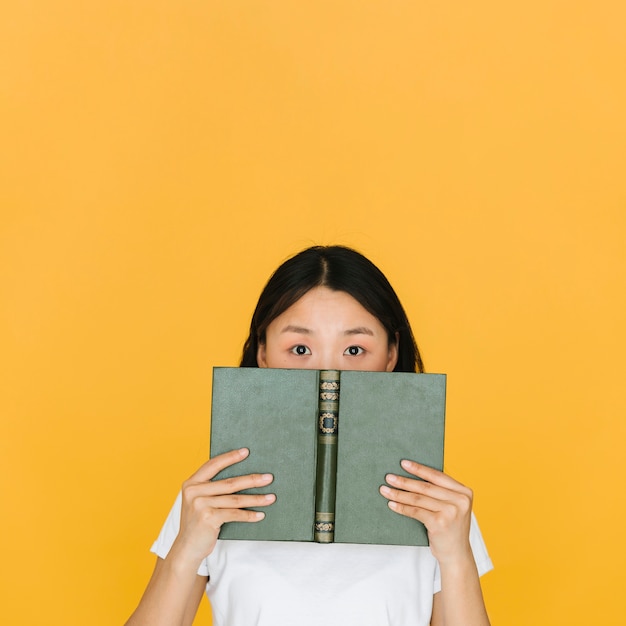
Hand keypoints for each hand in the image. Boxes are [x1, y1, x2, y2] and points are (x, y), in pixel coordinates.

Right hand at [170, 448, 274, 567]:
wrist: (186, 549)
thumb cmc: (197, 523)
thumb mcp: (198, 501)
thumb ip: (210, 488)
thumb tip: (242, 477)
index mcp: (191, 483)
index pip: (213, 465)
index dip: (230, 457)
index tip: (246, 451)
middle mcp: (194, 492)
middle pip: (229, 483)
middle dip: (252, 480)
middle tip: (269, 477)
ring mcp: (200, 505)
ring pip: (235, 499)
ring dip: (256, 499)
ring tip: (271, 497)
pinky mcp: (208, 518)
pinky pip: (234, 514)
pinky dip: (249, 515)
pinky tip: (260, 515)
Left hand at [379, 461, 472, 565]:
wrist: (457, 555)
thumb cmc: (451, 528)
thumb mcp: (453, 507)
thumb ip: (442, 492)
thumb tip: (413, 474)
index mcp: (464, 492)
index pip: (438, 476)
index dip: (419, 469)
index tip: (404, 463)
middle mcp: (460, 501)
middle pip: (426, 487)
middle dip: (405, 481)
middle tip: (389, 477)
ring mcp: (451, 512)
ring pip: (418, 498)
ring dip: (399, 494)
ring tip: (385, 490)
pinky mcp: (440, 523)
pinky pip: (416, 511)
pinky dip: (402, 507)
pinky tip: (392, 504)